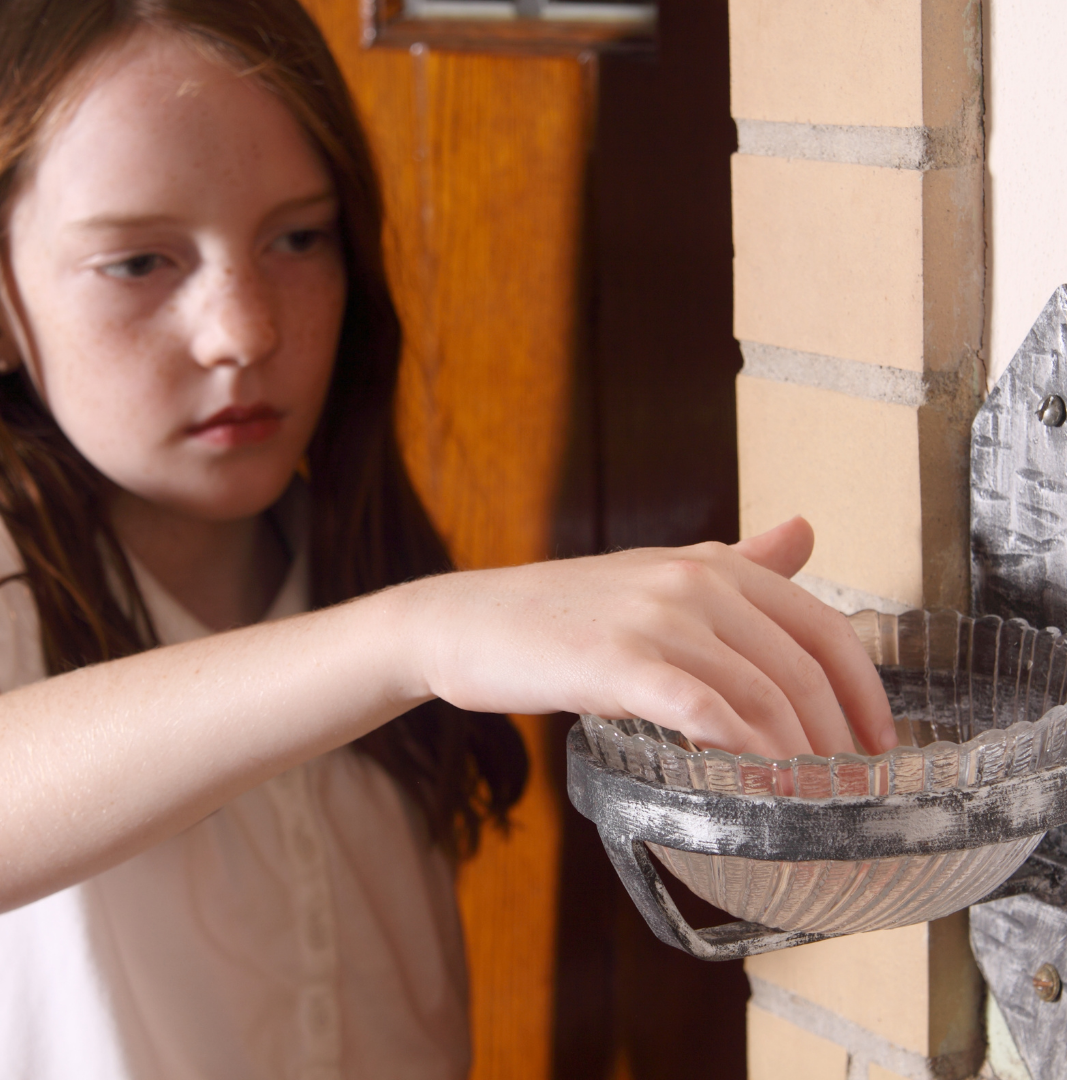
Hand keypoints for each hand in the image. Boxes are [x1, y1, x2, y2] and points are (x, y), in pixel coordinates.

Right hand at [410, 517, 895, 759]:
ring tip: (814, 801)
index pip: (822, 626)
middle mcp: (694, 581)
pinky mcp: (618, 664)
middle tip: (848, 788)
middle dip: (838, 737)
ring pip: (759, 693)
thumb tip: (806, 530)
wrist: (471, 621)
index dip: (864, 690)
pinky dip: (744, 752)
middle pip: (800, 667)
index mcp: (713, 563)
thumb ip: (738, 560)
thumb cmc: (567, 610)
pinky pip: (703, 711)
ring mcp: (656, 619)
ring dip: (799, 757)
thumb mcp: (658, 573)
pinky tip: (759, 784)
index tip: (879, 741)